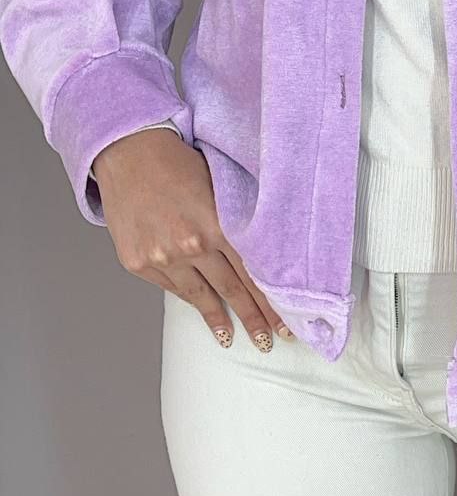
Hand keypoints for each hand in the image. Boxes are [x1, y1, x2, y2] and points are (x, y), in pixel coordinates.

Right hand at [92, 127, 293, 350]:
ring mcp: (163, 257)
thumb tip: (263, 254)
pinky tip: (202, 310)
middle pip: (232, 290)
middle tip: (269, 340)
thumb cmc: (179, 163)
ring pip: (200, 297)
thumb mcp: (220, 188)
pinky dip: (190, 298)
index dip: (271, 302)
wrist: (129, 154)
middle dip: (253, 319)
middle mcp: (191, 245)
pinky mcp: (139, 263)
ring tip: (232, 338)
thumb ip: (238, 222)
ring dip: (219, 319)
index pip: (254, 273)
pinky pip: (172, 288)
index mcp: (218, 225)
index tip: (287, 323)